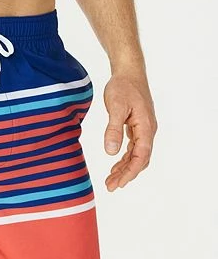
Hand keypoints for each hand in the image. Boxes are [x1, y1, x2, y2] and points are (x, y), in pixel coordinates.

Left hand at [103, 66, 157, 190]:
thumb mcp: (116, 107)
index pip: (141, 157)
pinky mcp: (137, 126)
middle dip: (126, 175)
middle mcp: (148, 131)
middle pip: (140, 159)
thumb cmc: (122, 87)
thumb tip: (111, 152)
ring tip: (110, 180)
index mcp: (146, 127)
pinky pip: (133, 148)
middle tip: (110, 186)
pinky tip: (115, 165)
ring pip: (136, 155)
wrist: (128, 72)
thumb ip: (113, 129)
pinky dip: (125, 159)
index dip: (129, 172)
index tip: (118, 184)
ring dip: (124, 168)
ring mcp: (143, 129)